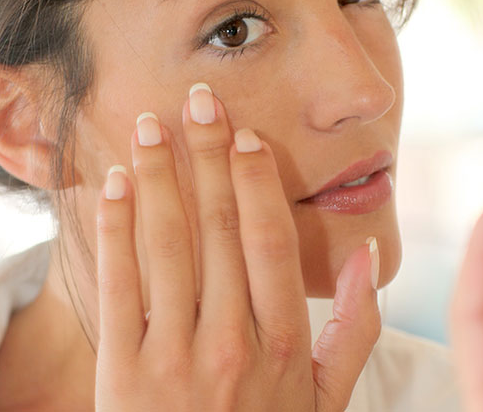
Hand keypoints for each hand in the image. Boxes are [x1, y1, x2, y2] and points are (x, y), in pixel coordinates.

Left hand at [93, 84, 380, 410]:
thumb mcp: (327, 403)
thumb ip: (355, 332)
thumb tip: (370, 258)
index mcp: (286, 344)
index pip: (268, 238)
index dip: (254, 179)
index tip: (242, 134)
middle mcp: (232, 342)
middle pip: (217, 227)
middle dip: (206, 155)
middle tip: (197, 100)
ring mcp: (173, 356)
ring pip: (166, 244)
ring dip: (156, 176)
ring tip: (151, 127)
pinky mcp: (121, 371)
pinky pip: (116, 285)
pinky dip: (113, 228)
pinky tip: (112, 185)